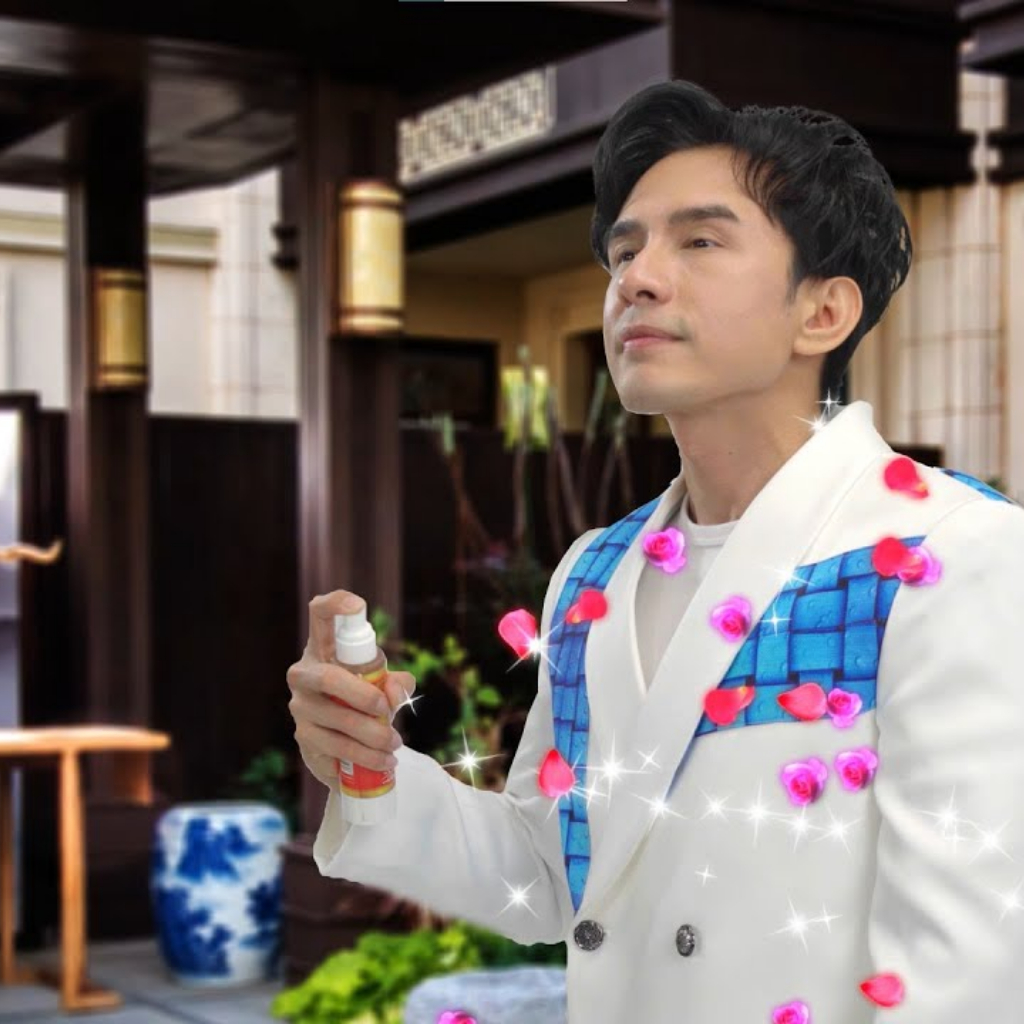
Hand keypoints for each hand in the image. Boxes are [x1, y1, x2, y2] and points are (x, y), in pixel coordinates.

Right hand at [287, 590, 415, 788]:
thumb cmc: (365, 700)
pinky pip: (334, 750)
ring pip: (335, 721)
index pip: (320, 615)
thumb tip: (393, 692)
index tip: (358, 606)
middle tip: (387, 712)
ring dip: (371, 737)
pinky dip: (364, 759)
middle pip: (328, 677)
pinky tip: (381, 764)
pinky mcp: (304, 740)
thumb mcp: (386, 686)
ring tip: (394, 746)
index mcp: (323, 649)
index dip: (336, 605)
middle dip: (363, 696)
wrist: (345, 744)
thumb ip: (398, 683)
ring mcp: (300, 708)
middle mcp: (304, 674)